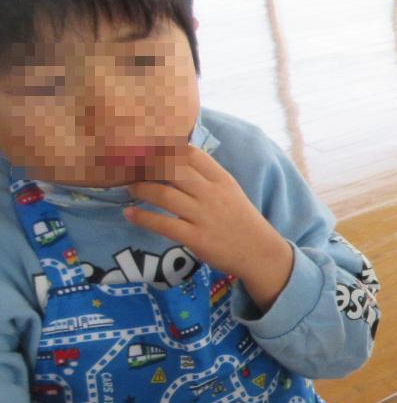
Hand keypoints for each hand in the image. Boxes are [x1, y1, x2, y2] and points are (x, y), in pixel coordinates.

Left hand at [125, 146, 293, 310]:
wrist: (260, 253)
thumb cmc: (242, 222)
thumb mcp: (231, 192)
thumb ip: (207, 178)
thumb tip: (176, 162)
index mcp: (222, 180)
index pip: (191, 153)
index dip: (166, 148)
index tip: (149, 149)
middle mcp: (212, 194)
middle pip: (173, 169)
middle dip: (148, 166)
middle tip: (131, 167)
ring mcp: (204, 216)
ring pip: (164, 194)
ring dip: (140, 189)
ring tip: (130, 188)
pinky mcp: (197, 238)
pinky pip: (163, 224)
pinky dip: (142, 217)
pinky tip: (129, 214)